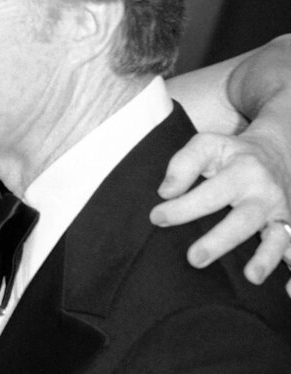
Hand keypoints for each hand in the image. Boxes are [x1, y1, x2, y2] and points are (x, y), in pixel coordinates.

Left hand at [149, 131, 290, 293]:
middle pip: (243, 221)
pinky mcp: (290, 228)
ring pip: (278, 238)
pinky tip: (288, 291)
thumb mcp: (207, 144)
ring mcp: (281, 214)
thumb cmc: (232, 153)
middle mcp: (265, 195)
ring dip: (266, 259)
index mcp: (243, 172)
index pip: (210, 194)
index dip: (182, 208)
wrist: (277, 152)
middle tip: (194, 258)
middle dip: (219, 241)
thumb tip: (166, 192)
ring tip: (252, 277)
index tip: (156, 218)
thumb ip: (184, 164)